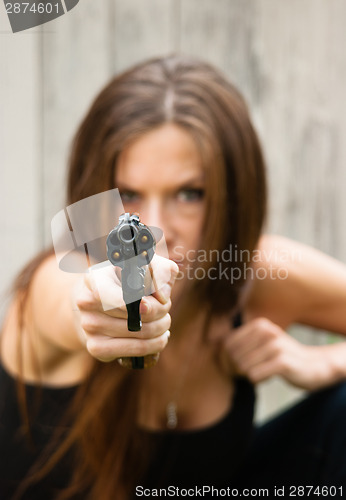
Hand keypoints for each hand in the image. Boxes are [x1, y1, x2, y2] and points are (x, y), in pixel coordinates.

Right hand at [74, 255, 177, 361]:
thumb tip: (162, 297)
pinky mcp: (96, 348)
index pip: (110, 293)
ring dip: (161, 328)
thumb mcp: (145, 265)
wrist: (99, 303)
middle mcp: (87, 302)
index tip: (149, 303)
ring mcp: (89, 327)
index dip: (133, 302)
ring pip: (141, 334)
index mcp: (95, 278)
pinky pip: (135, 352)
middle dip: (161, 311)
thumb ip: (160, 270)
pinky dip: (155, 345)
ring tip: (163, 321)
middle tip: (165, 307)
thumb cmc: (128, 280)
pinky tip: (158, 337)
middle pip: (136, 315)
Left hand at [219, 317, 339, 390]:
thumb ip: (238, 343)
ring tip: (264, 371)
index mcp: (259, 324)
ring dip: (250, 375)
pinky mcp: (282, 361)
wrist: (312, 366)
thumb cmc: (279, 357)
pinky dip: (259, 380)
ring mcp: (275, 345)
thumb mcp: (260, 344)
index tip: (238, 366)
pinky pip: (253, 376)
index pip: (227, 345)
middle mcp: (267, 330)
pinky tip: (270, 376)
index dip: (227, 360)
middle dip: (238, 369)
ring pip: (242, 368)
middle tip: (252, 371)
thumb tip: (208, 346)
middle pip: (233, 357)